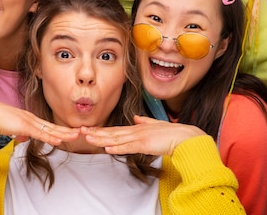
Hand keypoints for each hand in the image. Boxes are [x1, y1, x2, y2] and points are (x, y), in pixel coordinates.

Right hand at [0, 100, 78, 145]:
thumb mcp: (8, 127)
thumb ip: (16, 132)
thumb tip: (21, 139)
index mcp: (26, 118)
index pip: (46, 126)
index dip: (58, 130)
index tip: (69, 133)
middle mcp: (29, 118)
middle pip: (52, 126)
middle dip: (66, 130)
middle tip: (80, 132)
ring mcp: (27, 121)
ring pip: (49, 130)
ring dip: (64, 134)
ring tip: (76, 136)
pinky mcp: (23, 126)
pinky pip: (40, 134)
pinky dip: (51, 137)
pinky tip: (59, 140)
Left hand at [81, 115, 205, 155]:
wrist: (185, 138)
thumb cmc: (172, 134)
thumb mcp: (155, 126)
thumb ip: (145, 122)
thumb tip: (137, 118)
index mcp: (136, 129)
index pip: (115, 130)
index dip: (101, 130)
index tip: (89, 130)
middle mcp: (135, 131)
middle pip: (112, 133)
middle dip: (96, 132)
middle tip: (81, 131)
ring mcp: (139, 137)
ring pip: (116, 139)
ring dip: (101, 139)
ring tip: (88, 138)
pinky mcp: (145, 144)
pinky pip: (128, 147)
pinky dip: (117, 148)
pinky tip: (106, 148)